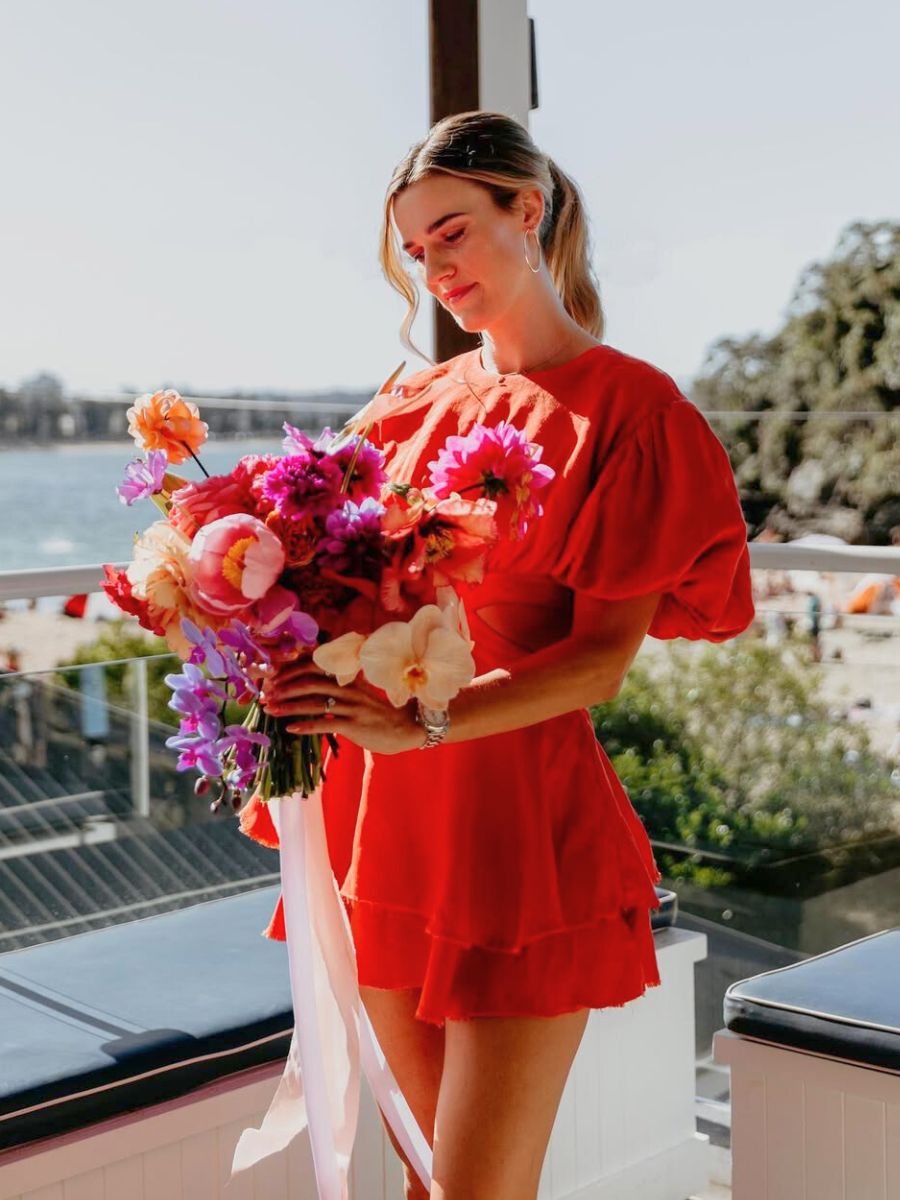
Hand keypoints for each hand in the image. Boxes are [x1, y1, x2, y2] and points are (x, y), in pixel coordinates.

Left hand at [258, 659, 424, 754]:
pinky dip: (306, 726)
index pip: (316, 668)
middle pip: (311, 683)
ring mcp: (352, 707)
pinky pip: (326, 724)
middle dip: (286, 688)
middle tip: (266, 693)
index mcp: (347, 680)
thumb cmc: (376, 714)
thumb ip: (337, 688)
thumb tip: (310, 686)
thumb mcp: (358, 695)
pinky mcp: (354, 725)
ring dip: (290, 707)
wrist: (404, 729)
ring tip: (271, 710)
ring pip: (315, 704)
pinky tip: (290, 729)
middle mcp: (348, 690)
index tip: (275, 677)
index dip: (293, 670)